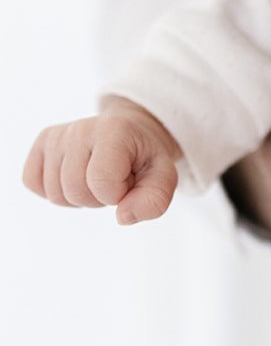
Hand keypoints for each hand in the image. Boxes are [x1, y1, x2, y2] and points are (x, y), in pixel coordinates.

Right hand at [23, 96, 181, 224]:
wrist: (130, 134)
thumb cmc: (144, 159)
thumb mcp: (163, 178)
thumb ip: (154, 201)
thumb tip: (122, 217)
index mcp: (113, 131)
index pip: (102, 183)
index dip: (117, 194)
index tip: (128, 181)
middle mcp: (80, 128)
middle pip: (75, 191)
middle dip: (97, 198)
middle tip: (112, 181)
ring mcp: (58, 134)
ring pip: (54, 193)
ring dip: (77, 197)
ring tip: (95, 178)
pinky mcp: (41, 143)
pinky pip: (33, 183)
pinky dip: (54, 191)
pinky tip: (75, 176)